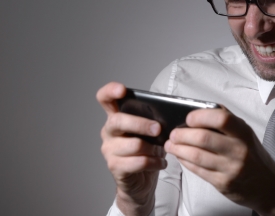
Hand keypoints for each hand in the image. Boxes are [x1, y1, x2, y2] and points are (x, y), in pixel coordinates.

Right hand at [97, 82, 166, 215]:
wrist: (140, 183)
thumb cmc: (146, 152)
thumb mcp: (149, 133)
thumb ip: (152, 121)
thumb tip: (170, 115)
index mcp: (116, 118)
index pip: (105, 99)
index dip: (110, 91)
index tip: (122, 90)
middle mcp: (108, 132)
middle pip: (118, 120)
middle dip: (141, 123)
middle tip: (158, 129)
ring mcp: (109, 150)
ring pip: (133, 144)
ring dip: (153, 148)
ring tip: (162, 152)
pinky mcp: (115, 166)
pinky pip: (138, 161)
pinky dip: (154, 162)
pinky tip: (161, 163)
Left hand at [164, 108, 274, 215]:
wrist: (268, 185)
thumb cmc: (252, 154)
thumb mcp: (245, 133)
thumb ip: (226, 120)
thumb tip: (201, 109)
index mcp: (244, 132)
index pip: (222, 119)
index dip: (201, 116)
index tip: (188, 118)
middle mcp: (239, 150)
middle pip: (203, 139)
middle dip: (182, 135)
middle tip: (173, 133)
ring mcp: (231, 168)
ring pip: (197, 156)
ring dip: (179, 149)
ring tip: (171, 144)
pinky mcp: (223, 183)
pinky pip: (198, 171)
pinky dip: (185, 161)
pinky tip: (180, 156)